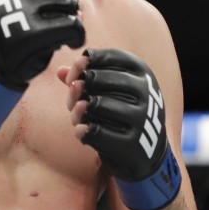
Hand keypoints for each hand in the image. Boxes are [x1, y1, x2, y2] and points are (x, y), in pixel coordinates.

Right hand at [0, 0, 84, 131]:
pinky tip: (71, 41)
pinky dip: (78, 34)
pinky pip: (72, 25)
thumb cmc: (9, 31)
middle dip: (70, 2)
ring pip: (68, 3)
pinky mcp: (35, 33)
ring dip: (74, 16)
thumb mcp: (17, 3)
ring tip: (67, 30)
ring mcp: (23, 10)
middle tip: (67, 17)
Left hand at [71, 48, 180, 209]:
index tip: (74, 74)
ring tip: (76, 116)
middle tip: (73, 98)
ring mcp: (142, 118)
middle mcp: (146, 92)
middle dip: (77, 87)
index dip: (84, 63)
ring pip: (95, 105)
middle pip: (96, 79)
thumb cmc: (123, 114)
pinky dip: (82, 131)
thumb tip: (60, 71)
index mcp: (143, 73)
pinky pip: (96, 132)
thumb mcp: (112, 91)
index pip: (108, 56)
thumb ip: (86, 78)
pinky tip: (80, 131)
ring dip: (77, 110)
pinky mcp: (133, 143)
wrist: (147, 153)